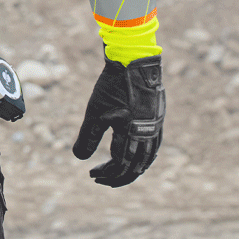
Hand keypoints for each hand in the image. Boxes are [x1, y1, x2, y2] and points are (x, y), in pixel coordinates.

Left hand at [72, 56, 163, 186]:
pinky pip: (154, 147)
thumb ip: (87, 136)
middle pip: (135, 166)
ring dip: (131, 169)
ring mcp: (156, 127)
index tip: (92, 174)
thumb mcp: (95, 111)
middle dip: (117, 176)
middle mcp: (147, 133)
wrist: (134, 61)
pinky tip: (132, 155)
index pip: (120, 164)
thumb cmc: (113, 85)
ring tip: (115, 172)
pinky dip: (143, 157)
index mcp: (132, 134)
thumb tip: (80, 159)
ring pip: (147, 159)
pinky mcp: (158, 119)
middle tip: (99, 178)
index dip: (106, 173)